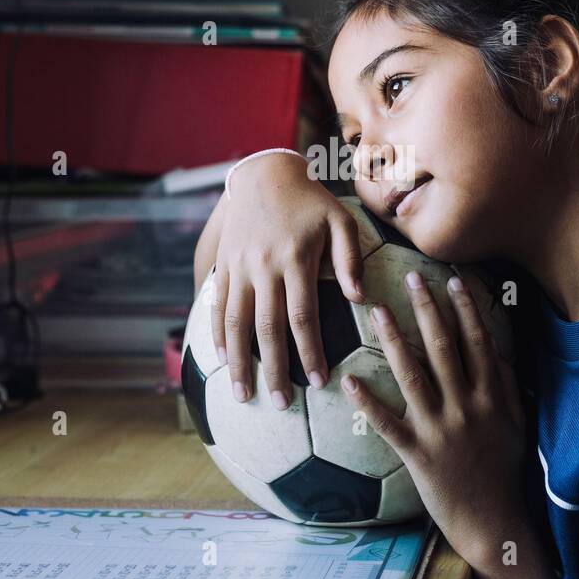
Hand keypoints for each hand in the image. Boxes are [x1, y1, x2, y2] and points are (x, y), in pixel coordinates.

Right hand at [210, 153, 366, 409]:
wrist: (264, 174)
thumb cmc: (311, 200)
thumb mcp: (341, 219)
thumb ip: (350, 259)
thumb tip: (360, 298)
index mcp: (296, 259)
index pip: (303, 316)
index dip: (310, 352)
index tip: (319, 381)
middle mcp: (264, 267)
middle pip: (267, 328)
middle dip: (274, 369)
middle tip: (280, 404)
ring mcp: (239, 267)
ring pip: (236, 323)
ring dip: (239, 362)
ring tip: (243, 395)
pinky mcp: (224, 266)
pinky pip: (218, 306)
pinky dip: (218, 335)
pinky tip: (223, 360)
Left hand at [341, 269, 530, 570]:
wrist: (496, 523)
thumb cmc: (507, 472)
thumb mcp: (518, 424)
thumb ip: (508, 386)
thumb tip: (497, 349)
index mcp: (492, 397)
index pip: (478, 342)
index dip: (465, 309)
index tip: (452, 279)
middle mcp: (467, 407)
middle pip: (443, 348)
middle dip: (427, 309)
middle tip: (411, 277)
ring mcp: (441, 430)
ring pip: (413, 376)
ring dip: (393, 340)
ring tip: (376, 311)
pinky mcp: (419, 455)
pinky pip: (387, 424)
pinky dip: (366, 402)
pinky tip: (349, 380)